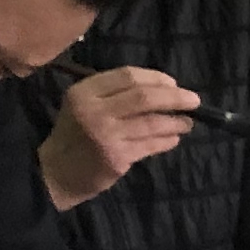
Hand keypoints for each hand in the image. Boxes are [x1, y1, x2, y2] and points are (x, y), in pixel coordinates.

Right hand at [39, 66, 199, 209]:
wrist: (55, 173)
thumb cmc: (75, 135)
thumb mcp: (84, 105)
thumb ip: (115, 95)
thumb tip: (164, 89)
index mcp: (85, 91)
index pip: (128, 76)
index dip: (156, 78)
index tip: (174, 84)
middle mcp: (94, 111)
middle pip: (144, 97)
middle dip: (174, 97)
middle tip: (194, 100)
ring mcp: (106, 135)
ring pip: (152, 123)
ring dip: (176, 122)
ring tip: (187, 122)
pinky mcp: (116, 158)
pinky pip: (150, 145)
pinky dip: (167, 140)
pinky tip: (174, 138)